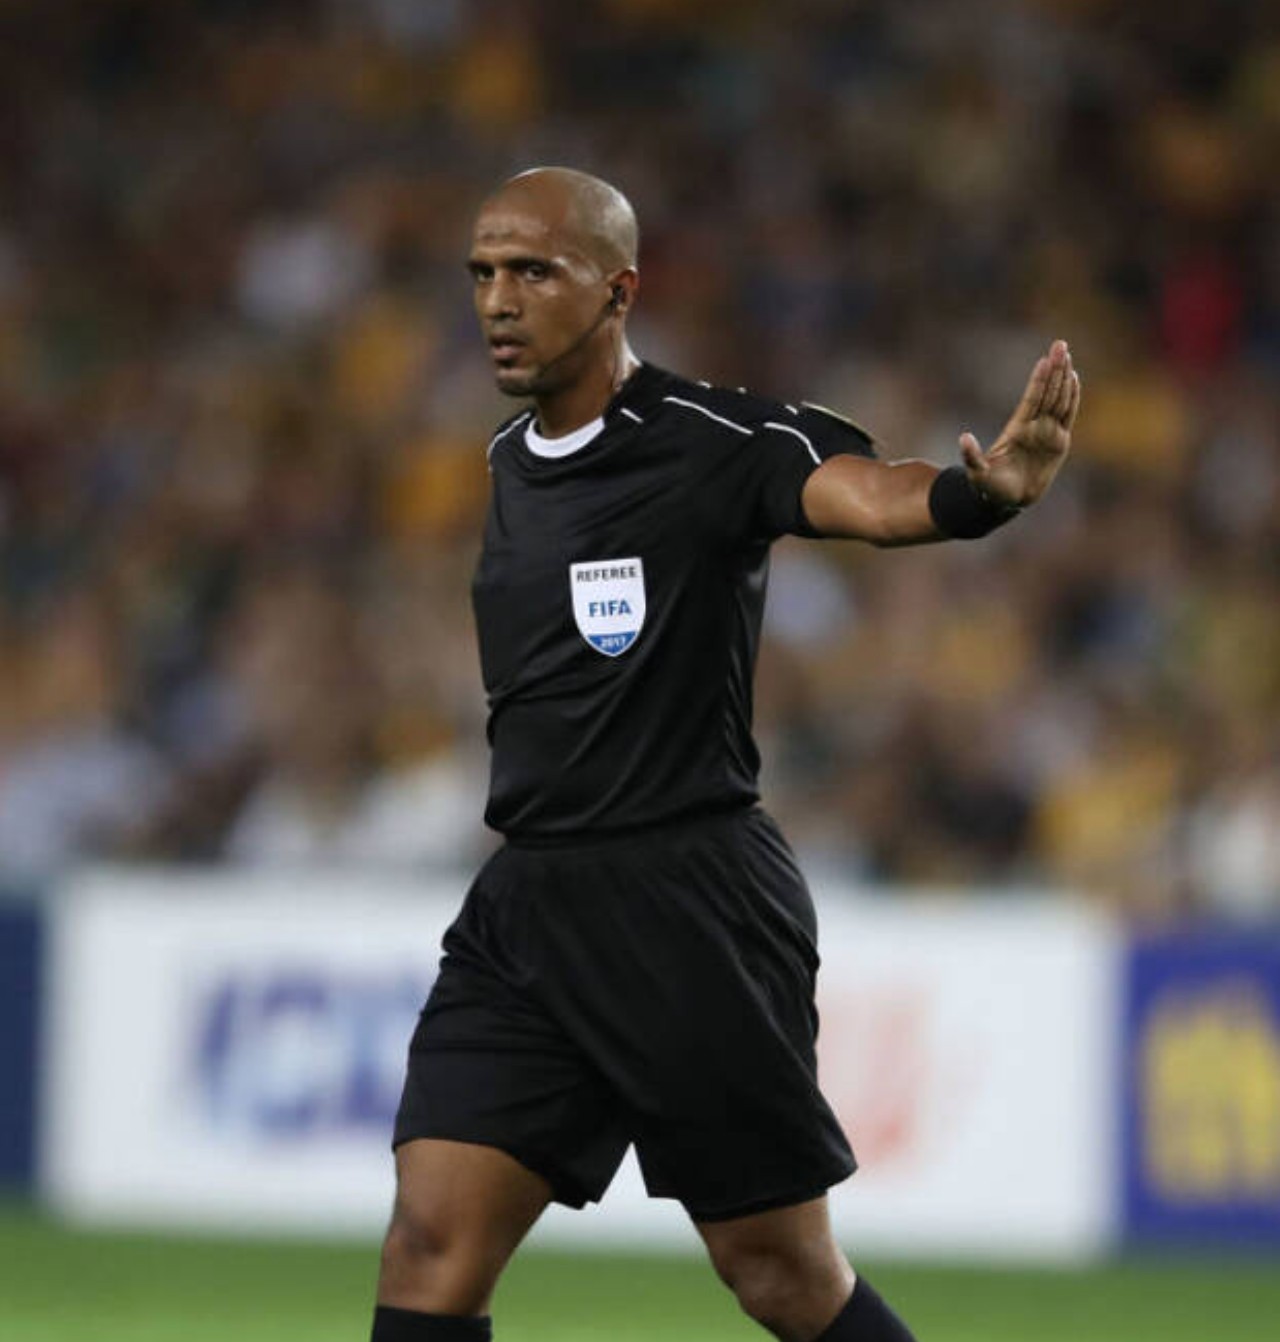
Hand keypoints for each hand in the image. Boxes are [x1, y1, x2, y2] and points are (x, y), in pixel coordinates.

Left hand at [959, 339, 1079, 509]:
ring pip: (1059, 400)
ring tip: (1067, 356)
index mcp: (1017, 429)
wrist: (1007, 502)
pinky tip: (1075, 380)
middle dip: (1055, 369)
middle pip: (1048, 392)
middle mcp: (1034, 426)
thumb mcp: (976, 472)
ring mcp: (1048, 432)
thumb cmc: (990, 487)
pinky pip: (1068, 416)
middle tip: (1060, 345)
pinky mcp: (1059, 443)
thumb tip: (964, 438)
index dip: (1039, 380)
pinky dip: (1073, 398)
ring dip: (1065, 378)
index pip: (1032, 398)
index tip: (1044, 360)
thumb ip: (971, 456)